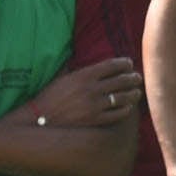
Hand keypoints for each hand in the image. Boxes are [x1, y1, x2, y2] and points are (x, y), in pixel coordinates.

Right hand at [29, 56, 145, 129]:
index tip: (129, 64)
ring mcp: (95, 105)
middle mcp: (92, 89)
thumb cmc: (48, 97)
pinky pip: (118, 113)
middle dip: (133, 78)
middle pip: (122, 80)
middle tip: (137, 78)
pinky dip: (126, 109)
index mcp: (84, 75)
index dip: (124, 63)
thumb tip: (80, 55)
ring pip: (123, 97)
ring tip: (136, 92)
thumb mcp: (61, 77)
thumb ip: (76, 68)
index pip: (112, 65)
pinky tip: (128, 106)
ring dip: (133, 93)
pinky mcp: (95, 120)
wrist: (38, 119)